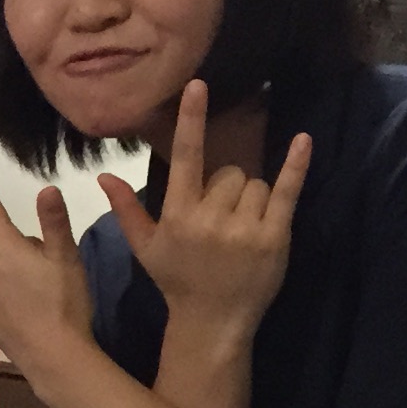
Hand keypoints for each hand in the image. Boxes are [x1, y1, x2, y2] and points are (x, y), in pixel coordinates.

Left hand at [0, 155, 94, 372]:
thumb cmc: (64, 302)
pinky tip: (25, 304)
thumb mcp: (67, 258)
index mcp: (4, 247)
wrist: (52, 356)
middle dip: (9, 242)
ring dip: (3, 265)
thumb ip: (55, 222)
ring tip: (35, 284)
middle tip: (42, 260)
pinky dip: (2, 288)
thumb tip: (46, 188)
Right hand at [96, 80, 311, 341]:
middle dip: (228, 188)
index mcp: (178, 215)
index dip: (192, 120)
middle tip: (222, 219)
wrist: (213, 321)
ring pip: (256, 183)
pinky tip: (303, 140)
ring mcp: (245, 227)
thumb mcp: (145, 247)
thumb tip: (103, 176)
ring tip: (242, 228)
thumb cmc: (177, 280)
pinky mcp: (274, 236)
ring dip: (252, 198)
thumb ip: (126, 209)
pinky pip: (286, 191)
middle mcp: (210, 218)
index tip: (199, 85)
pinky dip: (295, 165)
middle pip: (230, 173)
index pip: (187, 158)